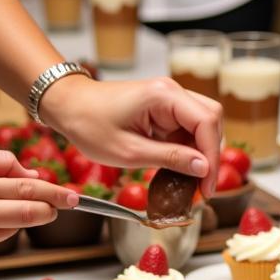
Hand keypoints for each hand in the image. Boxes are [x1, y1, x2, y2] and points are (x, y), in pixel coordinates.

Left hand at [40, 75, 222, 197]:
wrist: (67, 105)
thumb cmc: (89, 125)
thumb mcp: (129, 152)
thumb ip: (170, 158)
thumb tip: (204, 169)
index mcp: (164, 96)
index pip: (207, 123)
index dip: (212, 157)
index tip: (207, 186)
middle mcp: (172, 92)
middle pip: (212, 120)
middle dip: (211, 155)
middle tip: (203, 187)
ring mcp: (170, 99)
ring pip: (203, 124)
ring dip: (201, 153)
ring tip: (192, 181)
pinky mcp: (165, 108)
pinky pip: (188, 128)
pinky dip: (189, 150)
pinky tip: (180, 169)